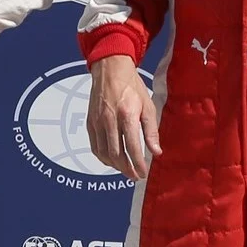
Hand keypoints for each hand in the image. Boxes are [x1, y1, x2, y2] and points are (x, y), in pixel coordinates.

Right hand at [87, 55, 161, 179]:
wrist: (110, 70)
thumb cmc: (132, 86)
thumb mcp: (147, 106)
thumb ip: (151, 131)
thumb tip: (156, 152)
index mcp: (126, 115)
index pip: (132, 147)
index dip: (138, 164)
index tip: (143, 173)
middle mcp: (109, 120)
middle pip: (116, 154)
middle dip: (126, 169)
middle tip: (135, 176)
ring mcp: (97, 122)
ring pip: (103, 153)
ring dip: (115, 166)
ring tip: (125, 169)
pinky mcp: (90, 122)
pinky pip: (94, 146)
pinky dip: (103, 157)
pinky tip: (111, 160)